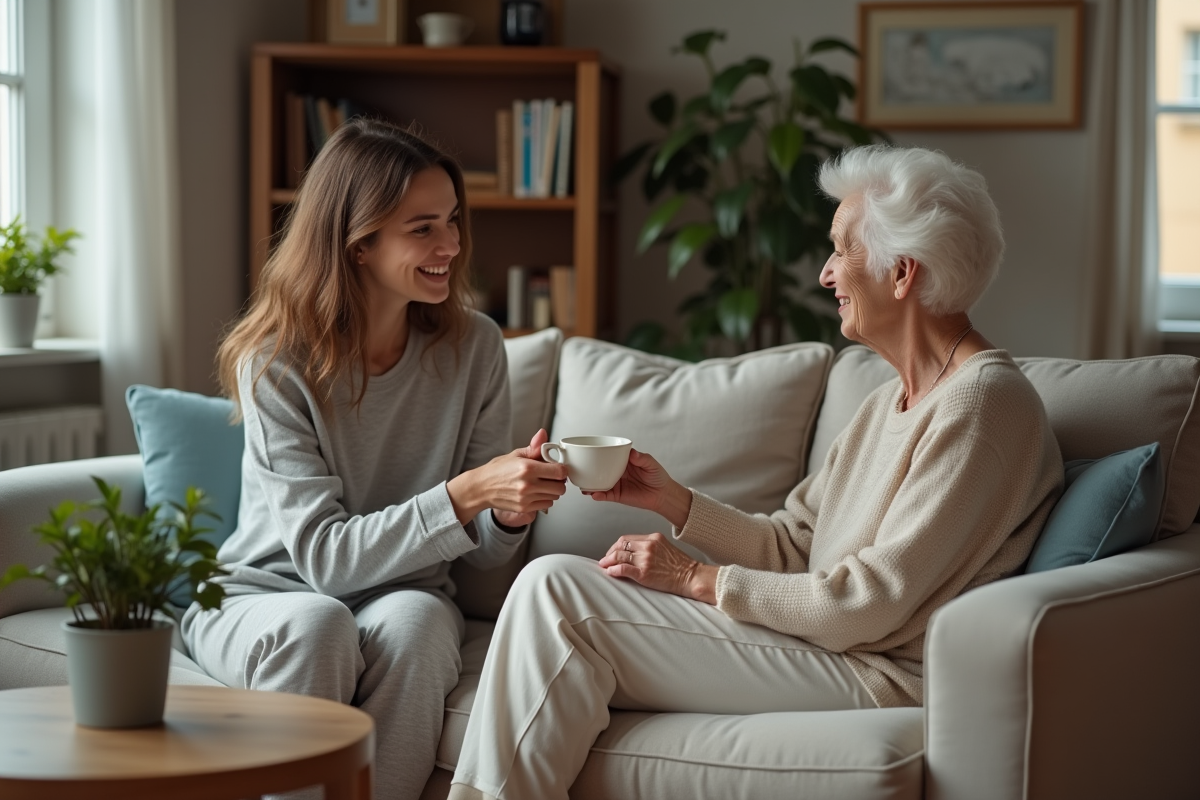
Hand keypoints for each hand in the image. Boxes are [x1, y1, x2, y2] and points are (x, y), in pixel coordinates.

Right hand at [447, 429, 566, 525]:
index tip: (559, 468)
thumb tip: (543, 434)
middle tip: (553, 477)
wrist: (481, 488)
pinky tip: (537, 492)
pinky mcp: (524, 508)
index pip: (559, 471)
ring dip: (553, 491)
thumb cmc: (497, 471)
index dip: (562, 469)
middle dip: (559, 481)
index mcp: (527, 467)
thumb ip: (533, 447)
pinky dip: (545, 499)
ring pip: (555, 497)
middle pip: (560, 487)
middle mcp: (528, 484)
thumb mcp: (515, 454)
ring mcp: (526, 498)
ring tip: (543, 484)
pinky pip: (546, 505)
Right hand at [585, 449, 692, 528]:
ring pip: (598, 483)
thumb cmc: (658, 476)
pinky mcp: (617, 496)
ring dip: (589, 484)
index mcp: (623, 461)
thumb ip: (642, 458)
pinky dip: (599, 495)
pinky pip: (605, 495)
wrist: (663, 494)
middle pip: (599, 469)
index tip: (589, 451)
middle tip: (580, 469)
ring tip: (583, 485)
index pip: (608, 456)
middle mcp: (616, 472)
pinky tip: (594, 494)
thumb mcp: (651, 464)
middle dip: (588, 469)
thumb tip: (632, 453)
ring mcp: (615, 484)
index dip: (598, 453)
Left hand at [598, 533, 717, 603]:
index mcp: (653, 538)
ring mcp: (645, 559)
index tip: (612, 552)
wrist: (691, 576)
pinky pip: (623, 569)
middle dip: (610, 553)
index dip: (616, 545)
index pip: (627, 538)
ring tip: (604, 566)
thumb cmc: (680, 565)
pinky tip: (610, 572)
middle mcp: (648, 546)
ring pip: (620, 556)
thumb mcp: (665, 547)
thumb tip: (632, 553)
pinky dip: (614, 570)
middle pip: (621, 546)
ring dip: (608, 561)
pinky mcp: (644, 573)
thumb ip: (649, 547)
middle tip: (605, 560)